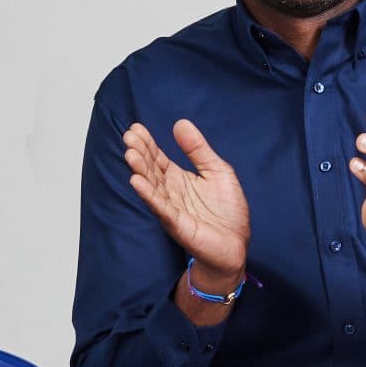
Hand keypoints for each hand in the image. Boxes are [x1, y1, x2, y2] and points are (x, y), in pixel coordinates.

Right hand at [124, 117, 249, 275]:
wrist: (236, 244)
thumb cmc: (227, 210)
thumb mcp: (216, 170)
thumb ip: (198, 149)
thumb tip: (180, 123)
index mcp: (178, 178)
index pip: (157, 158)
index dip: (147, 143)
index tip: (136, 128)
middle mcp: (170, 192)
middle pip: (150, 170)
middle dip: (140, 153)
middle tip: (129, 137)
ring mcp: (171, 208)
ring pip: (151, 187)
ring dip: (140, 171)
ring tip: (130, 155)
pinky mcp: (177, 224)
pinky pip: (161, 208)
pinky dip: (148, 195)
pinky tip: (137, 182)